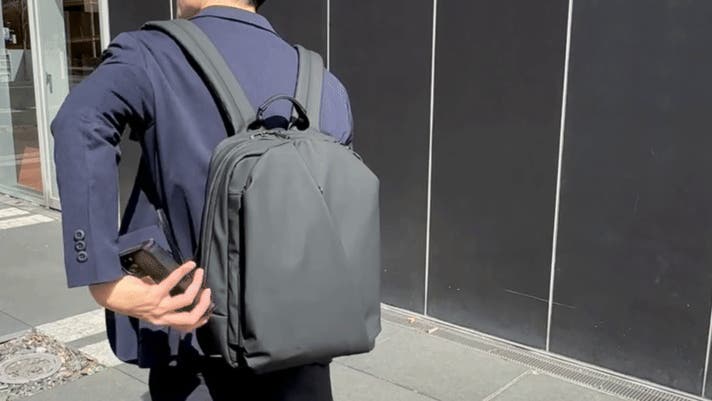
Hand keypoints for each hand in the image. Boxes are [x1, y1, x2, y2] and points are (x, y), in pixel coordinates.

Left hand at [89, 261, 212, 332]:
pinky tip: (189, 264)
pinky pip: (172, 282)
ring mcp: (157, 306)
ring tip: (199, 272)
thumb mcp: (145, 305)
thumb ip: (160, 300)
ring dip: (196, 284)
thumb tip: (172, 286)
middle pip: (190, 317)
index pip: (185, 327)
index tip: (208, 309)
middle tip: (208, 291)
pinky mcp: (152, 294)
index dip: (200, 320)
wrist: (107, 295)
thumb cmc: (124, 298)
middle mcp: (160, 316)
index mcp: (159, 320)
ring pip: (186, 299)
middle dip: (203, 304)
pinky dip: (183, 271)